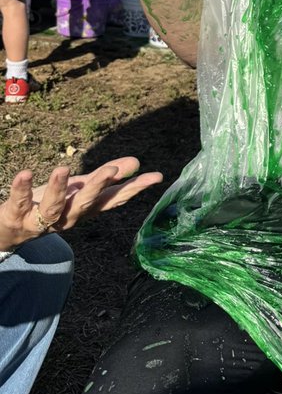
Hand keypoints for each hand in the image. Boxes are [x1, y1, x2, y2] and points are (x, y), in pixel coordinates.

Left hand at [0, 157, 162, 250]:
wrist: (11, 230)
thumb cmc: (51, 206)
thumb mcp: (79, 189)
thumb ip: (106, 177)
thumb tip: (137, 162)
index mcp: (85, 209)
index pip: (113, 199)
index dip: (135, 189)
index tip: (155, 177)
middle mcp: (68, 217)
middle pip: (86, 204)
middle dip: (98, 187)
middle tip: (111, 170)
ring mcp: (42, 220)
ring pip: (55, 208)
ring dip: (60, 189)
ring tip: (63, 168)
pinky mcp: (16, 216)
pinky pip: (20, 202)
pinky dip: (22, 189)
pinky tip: (25, 174)